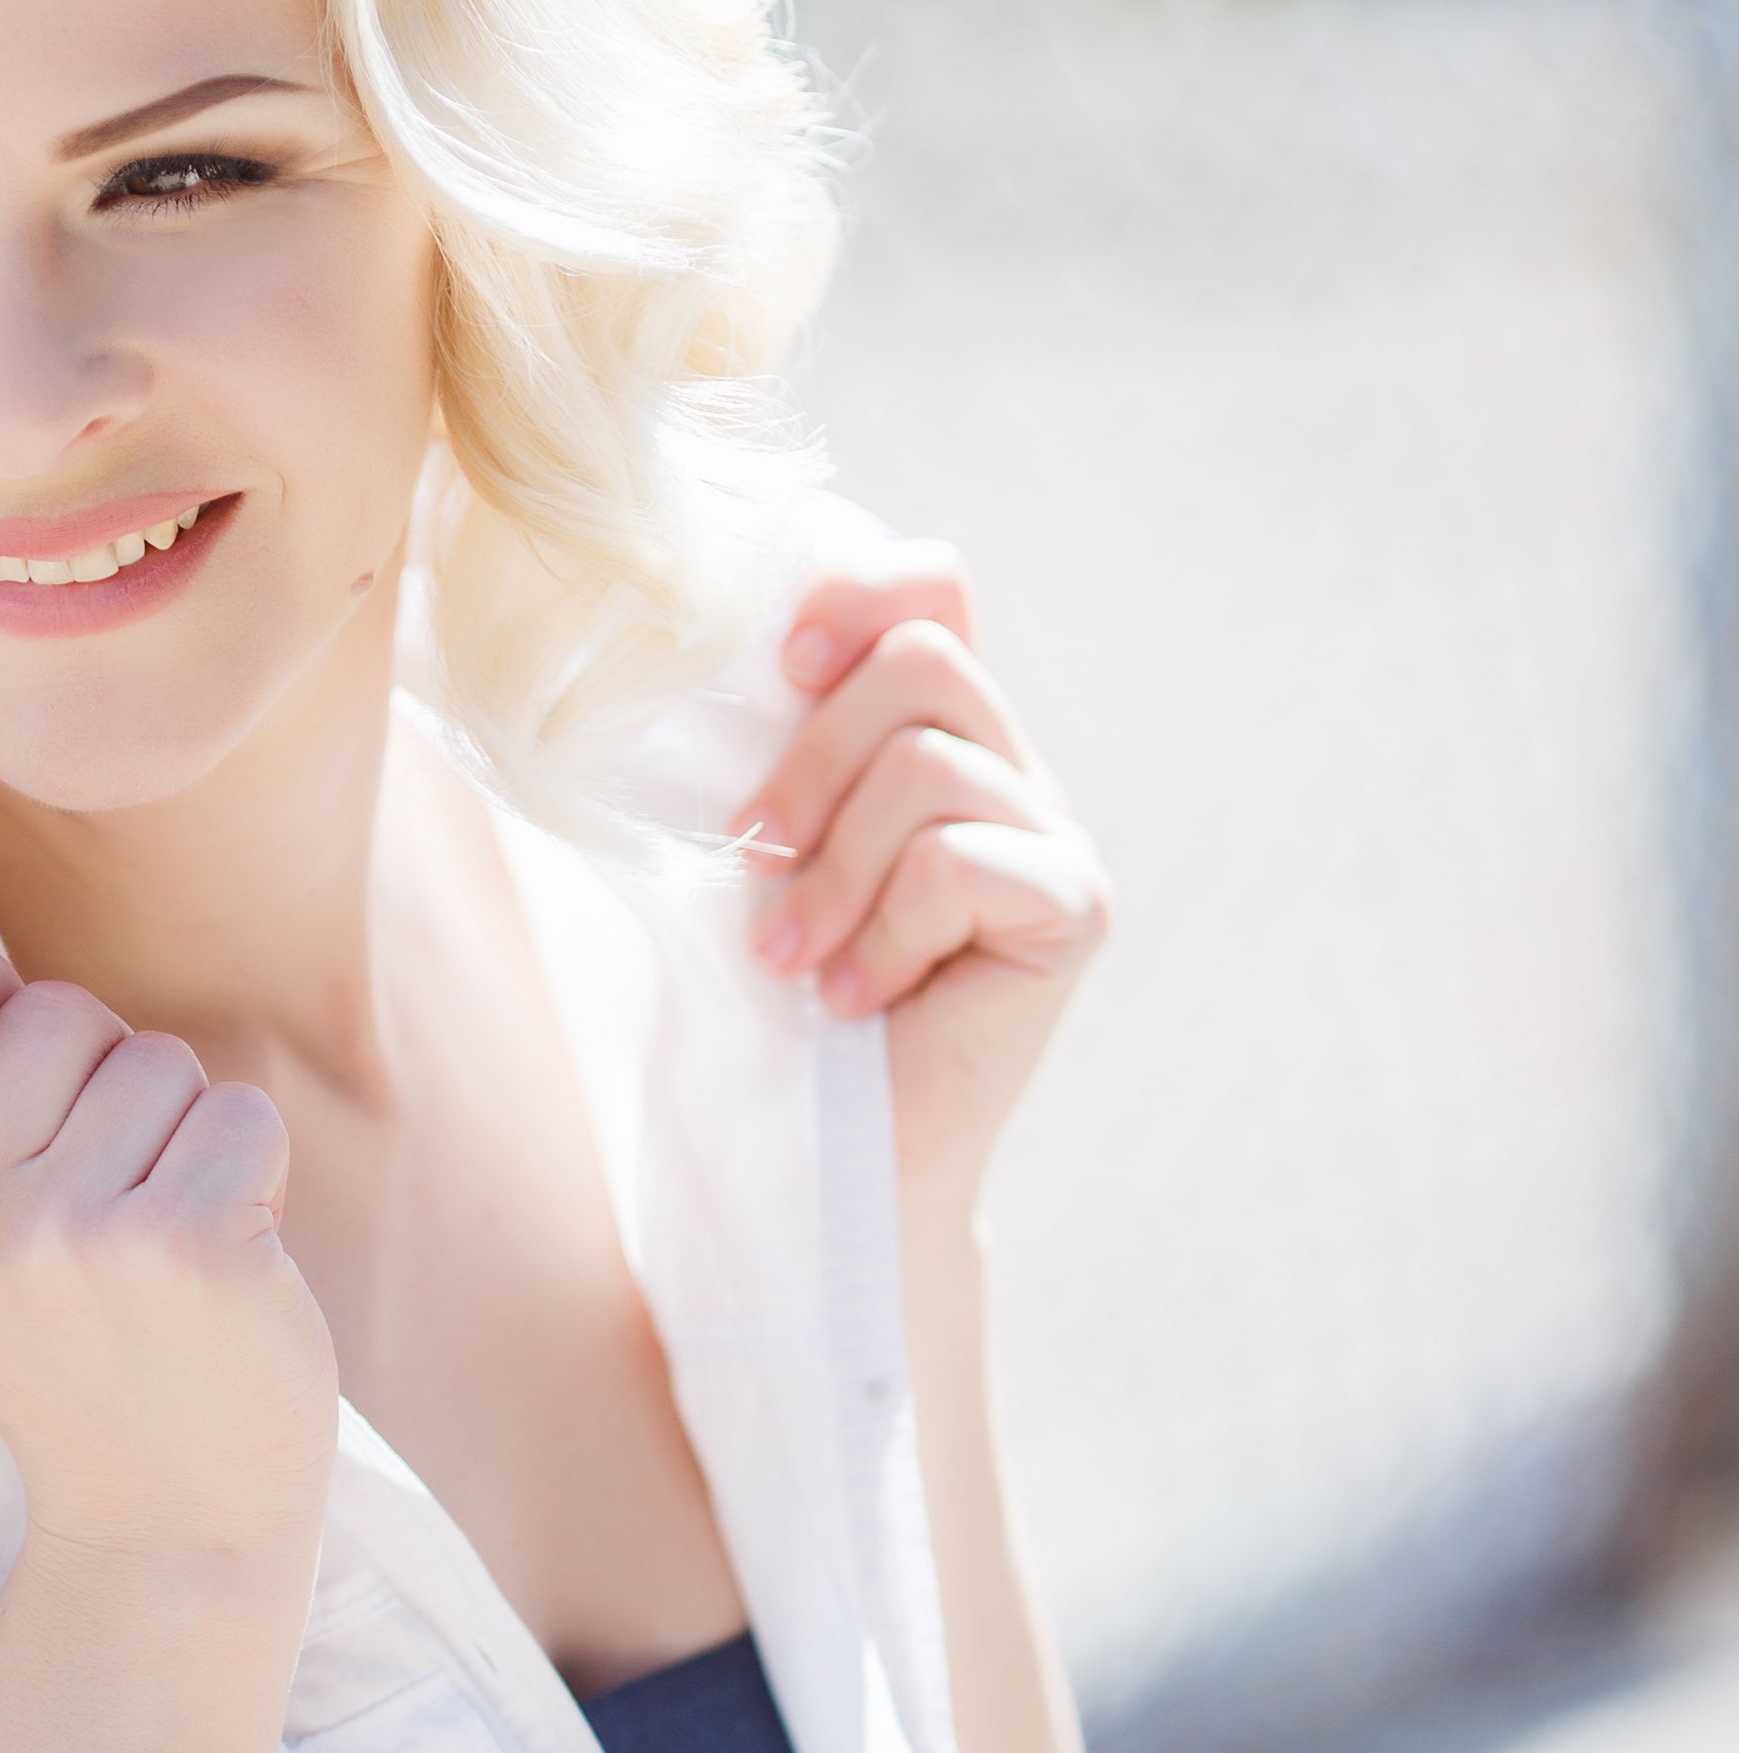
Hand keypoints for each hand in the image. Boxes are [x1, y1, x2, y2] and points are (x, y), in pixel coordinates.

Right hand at [0, 936, 335, 1562]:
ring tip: (155, 1240)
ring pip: (156, 1059)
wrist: (168, 1516)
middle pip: (54, 1011)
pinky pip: (237, 1111)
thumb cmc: (58, 1347)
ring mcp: (70, 1237)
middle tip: (99, 1201)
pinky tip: (221, 1255)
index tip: (9, 1054)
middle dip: (100, 1076)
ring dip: (178, 1128)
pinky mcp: (187, 1247)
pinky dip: (248, 1166)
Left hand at [732, 539, 1110, 1217]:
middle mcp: (1007, 770)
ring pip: (927, 765)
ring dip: (831, 872)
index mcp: (931, 737)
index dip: (862, 594)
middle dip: (810, 761)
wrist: (829, 1164)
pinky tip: (857, 1001)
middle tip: (750, 862)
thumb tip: (679, 674)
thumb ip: (756, 764)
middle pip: (922, 660)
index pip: (936, 588)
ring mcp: (1052, 836)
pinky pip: (958, 861)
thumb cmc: (775, 1017)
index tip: (783, 663)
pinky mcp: (1074, 908)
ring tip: (793, 963)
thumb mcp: (750, 866)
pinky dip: (882, 933)